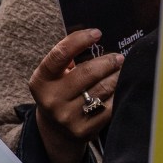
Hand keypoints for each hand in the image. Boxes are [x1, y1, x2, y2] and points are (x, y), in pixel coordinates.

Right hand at [29, 28, 120, 155]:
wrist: (56, 130)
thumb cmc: (59, 92)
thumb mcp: (54, 76)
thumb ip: (67, 58)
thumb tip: (94, 37)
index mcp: (41, 81)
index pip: (60, 55)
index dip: (79, 40)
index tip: (96, 33)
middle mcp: (52, 99)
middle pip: (87, 73)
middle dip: (107, 62)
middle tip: (118, 57)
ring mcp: (67, 116)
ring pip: (102, 89)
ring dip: (116, 77)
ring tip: (121, 71)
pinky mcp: (83, 130)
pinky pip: (109, 107)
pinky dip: (117, 94)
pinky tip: (118, 89)